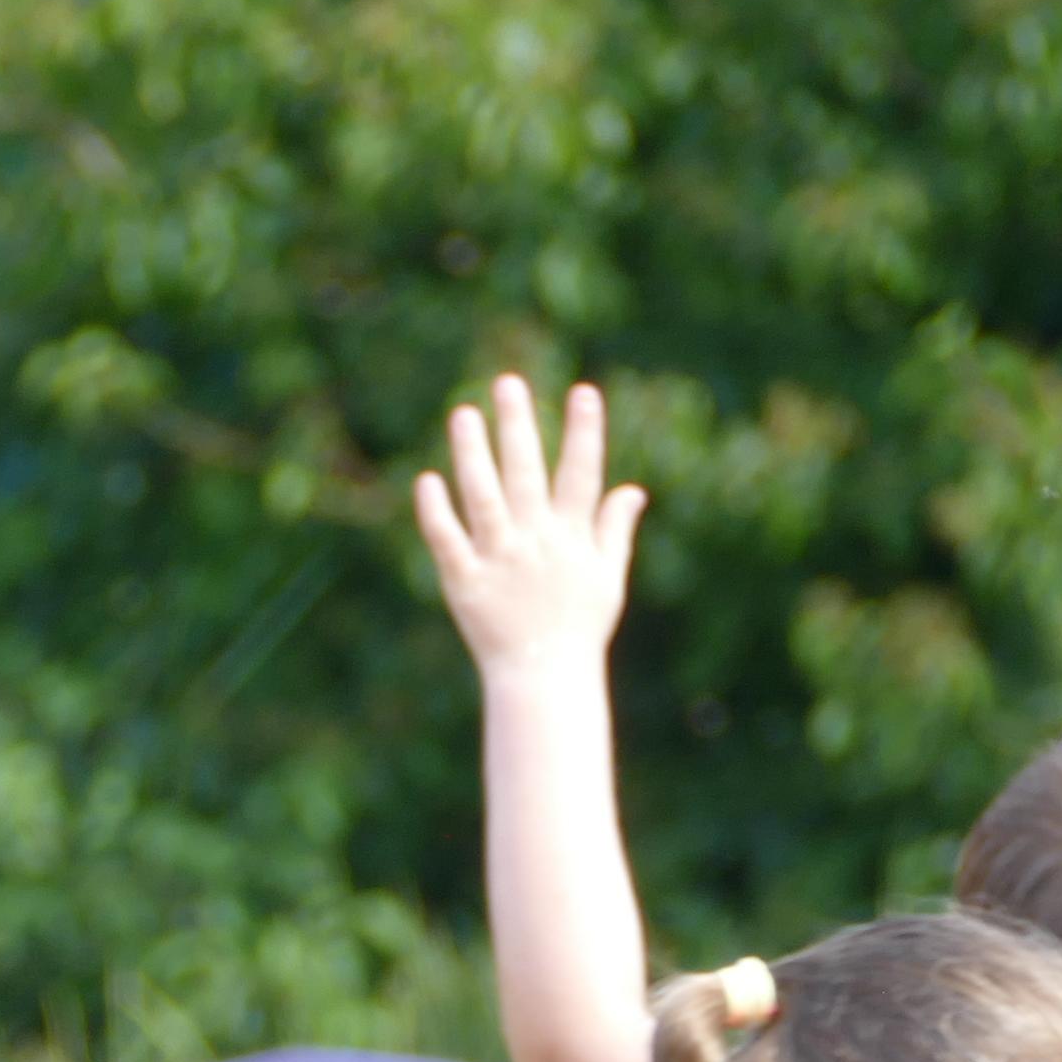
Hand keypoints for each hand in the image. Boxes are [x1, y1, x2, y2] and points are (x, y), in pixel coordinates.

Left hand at [412, 375, 644, 681]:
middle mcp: (536, 541)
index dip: (584, 432)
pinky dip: (437, 511)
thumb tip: (633, 490)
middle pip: (526, 472)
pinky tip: (428, 479)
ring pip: (483, 496)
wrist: (544, 680)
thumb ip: (615, 530)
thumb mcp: (608, 578)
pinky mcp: (464, 582)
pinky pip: (447, 540)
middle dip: (518, 425)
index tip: (585, 391)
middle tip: (507, 382)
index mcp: (573, 536)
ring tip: (463, 413)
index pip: (582, 474)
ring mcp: (499, 560)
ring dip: (473, 453)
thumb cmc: (579, 629)